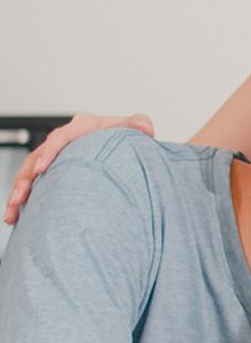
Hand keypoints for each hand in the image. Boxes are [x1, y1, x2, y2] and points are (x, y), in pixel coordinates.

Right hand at [4, 113, 154, 224]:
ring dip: (20, 192)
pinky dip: (25, 200)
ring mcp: (56, 157)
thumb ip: (140, 125)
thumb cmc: (128, 136)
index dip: (49, 153)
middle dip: (26, 178)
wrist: (125, 145)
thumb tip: (145, 129)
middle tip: (19, 197)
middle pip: (37, 157)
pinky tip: (16, 218)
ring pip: (30, 173)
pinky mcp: (54, 172)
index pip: (61, 137)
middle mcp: (65, 141)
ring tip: (12, 213)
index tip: (41, 169)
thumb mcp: (136, 127)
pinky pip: (35, 185)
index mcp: (82, 127)